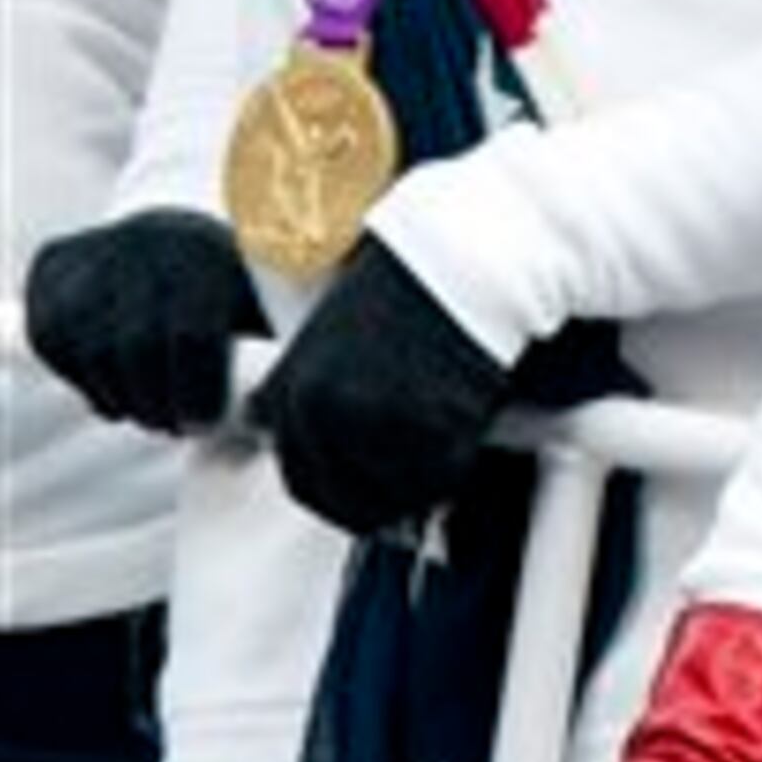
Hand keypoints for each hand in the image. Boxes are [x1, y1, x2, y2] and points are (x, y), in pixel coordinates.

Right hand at [22, 208, 265, 432]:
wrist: (176, 232)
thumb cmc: (236, 284)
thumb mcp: (274, 302)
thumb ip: (286, 350)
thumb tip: (279, 415)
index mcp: (211, 248)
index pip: (194, 333)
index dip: (197, 391)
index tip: (205, 425)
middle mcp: (148, 240)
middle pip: (137, 346)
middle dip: (157, 403)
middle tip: (175, 427)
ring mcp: (96, 250)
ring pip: (91, 349)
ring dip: (121, 397)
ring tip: (151, 413)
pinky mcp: (54, 266)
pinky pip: (52, 339)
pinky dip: (80, 377)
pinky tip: (114, 390)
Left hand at [245, 237, 509, 534]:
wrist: (466, 262)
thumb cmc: (409, 290)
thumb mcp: (333, 339)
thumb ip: (316, 396)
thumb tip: (316, 451)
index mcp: (294, 392)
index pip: (302, 480)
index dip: (341, 493)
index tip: (373, 489)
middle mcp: (323, 414)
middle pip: (341, 498)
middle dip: (377, 498)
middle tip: (411, 481)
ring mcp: (374, 423)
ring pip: (392, 494)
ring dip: (417, 485)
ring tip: (443, 449)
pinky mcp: (428, 426)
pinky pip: (438, 478)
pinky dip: (453, 469)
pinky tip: (464, 434)